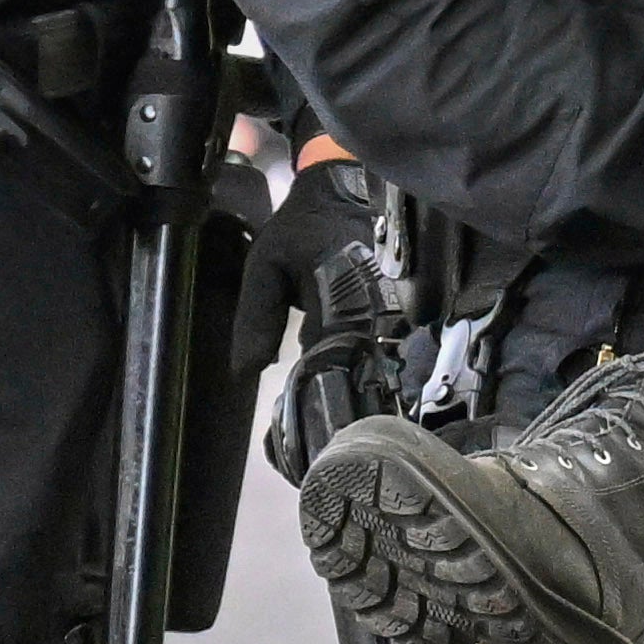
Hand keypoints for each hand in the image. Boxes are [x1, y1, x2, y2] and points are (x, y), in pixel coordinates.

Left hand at [255, 159, 418, 479]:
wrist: (349, 185)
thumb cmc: (304, 226)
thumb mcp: (265, 264)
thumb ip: (255, 318)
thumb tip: (245, 373)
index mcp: (345, 298)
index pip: (332, 364)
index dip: (317, 402)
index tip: (302, 442)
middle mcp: (377, 312)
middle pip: (361, 379)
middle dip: (338, 416)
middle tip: (313, 458)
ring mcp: (394, 318)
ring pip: (375, 374)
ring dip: (354, 405)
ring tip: (328, 445)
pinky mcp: (398, 319)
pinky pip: (380, 359)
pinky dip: (363, 385)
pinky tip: (348, 411)